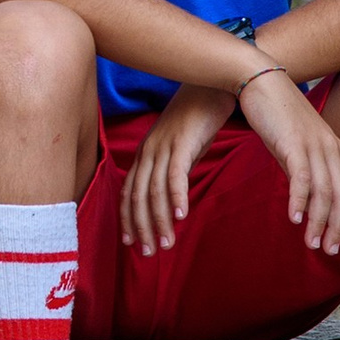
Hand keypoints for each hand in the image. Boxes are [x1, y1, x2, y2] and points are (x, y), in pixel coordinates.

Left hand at [119, 84, 238, 257]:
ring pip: (155, 191)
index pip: (129, 192)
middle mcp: (149, 151)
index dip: (127, 218)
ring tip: (167, 244)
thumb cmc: (199, 118)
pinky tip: (182, 216)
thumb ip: (174, 170)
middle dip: (141, 228)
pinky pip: (176, 174)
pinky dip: (177, 197)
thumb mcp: (182, 148)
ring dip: (160, 221)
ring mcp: (164, 146)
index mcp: (146, 153)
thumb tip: (174, 196)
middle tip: (148, 254)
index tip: (131, 242)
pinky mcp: (182, 142)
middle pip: (138, 197)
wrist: (211, 84)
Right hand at [236, 68, 339, 256]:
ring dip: (319, 221)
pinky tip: (294, 219)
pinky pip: (300, 177)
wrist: (260, 80)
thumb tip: (305, 196)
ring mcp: (313, 145)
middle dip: (338, 227)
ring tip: (312, 244)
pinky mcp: (293, 143)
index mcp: (334, 149)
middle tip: (330, 252)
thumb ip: (304, 168)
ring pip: (324, 191)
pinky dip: (299, 201)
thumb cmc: (277, 114)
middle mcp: (330, 148)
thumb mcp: (296, 144)